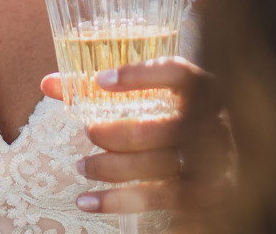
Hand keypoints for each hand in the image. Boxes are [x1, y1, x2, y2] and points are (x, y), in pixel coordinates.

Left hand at [43, 58, 222, 215]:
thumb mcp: (155, 97)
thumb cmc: (176, 117)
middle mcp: (213, 121)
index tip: (100, 81)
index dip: (139, 75)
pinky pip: (158, 198)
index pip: (176, 73)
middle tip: (88, 131)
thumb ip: (102, 90)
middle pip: (155, 130)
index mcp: (202, 87)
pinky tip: (88, 201)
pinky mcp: (205, 192)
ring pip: (153, 166)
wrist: (228, 159)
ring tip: (82, 166)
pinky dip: (118, 201)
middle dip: (112, 134)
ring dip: (110, 168)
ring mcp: (214, 159)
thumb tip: (47, 83)